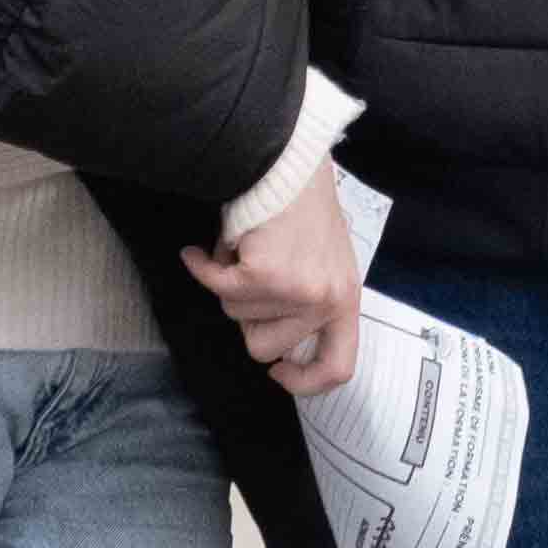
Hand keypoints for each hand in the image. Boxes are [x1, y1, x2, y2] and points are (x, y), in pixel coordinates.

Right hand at [181, 174, 366, 397]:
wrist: (289, 164)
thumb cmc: (302, 209)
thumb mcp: (324, 263)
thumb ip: (309, 304)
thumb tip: (273, 348)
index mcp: (345, 300)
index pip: (337, 367)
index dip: (304, 382)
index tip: (277, 372)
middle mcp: (326, 301)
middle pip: (264, 347)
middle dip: (245, 315)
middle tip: (251, 277)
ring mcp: (297, 292)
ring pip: (235, 314)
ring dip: (229, 281)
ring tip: (246, 247)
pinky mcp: (265, 276)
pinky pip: (217, 287)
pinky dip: (203, 267)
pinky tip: (202, 251)